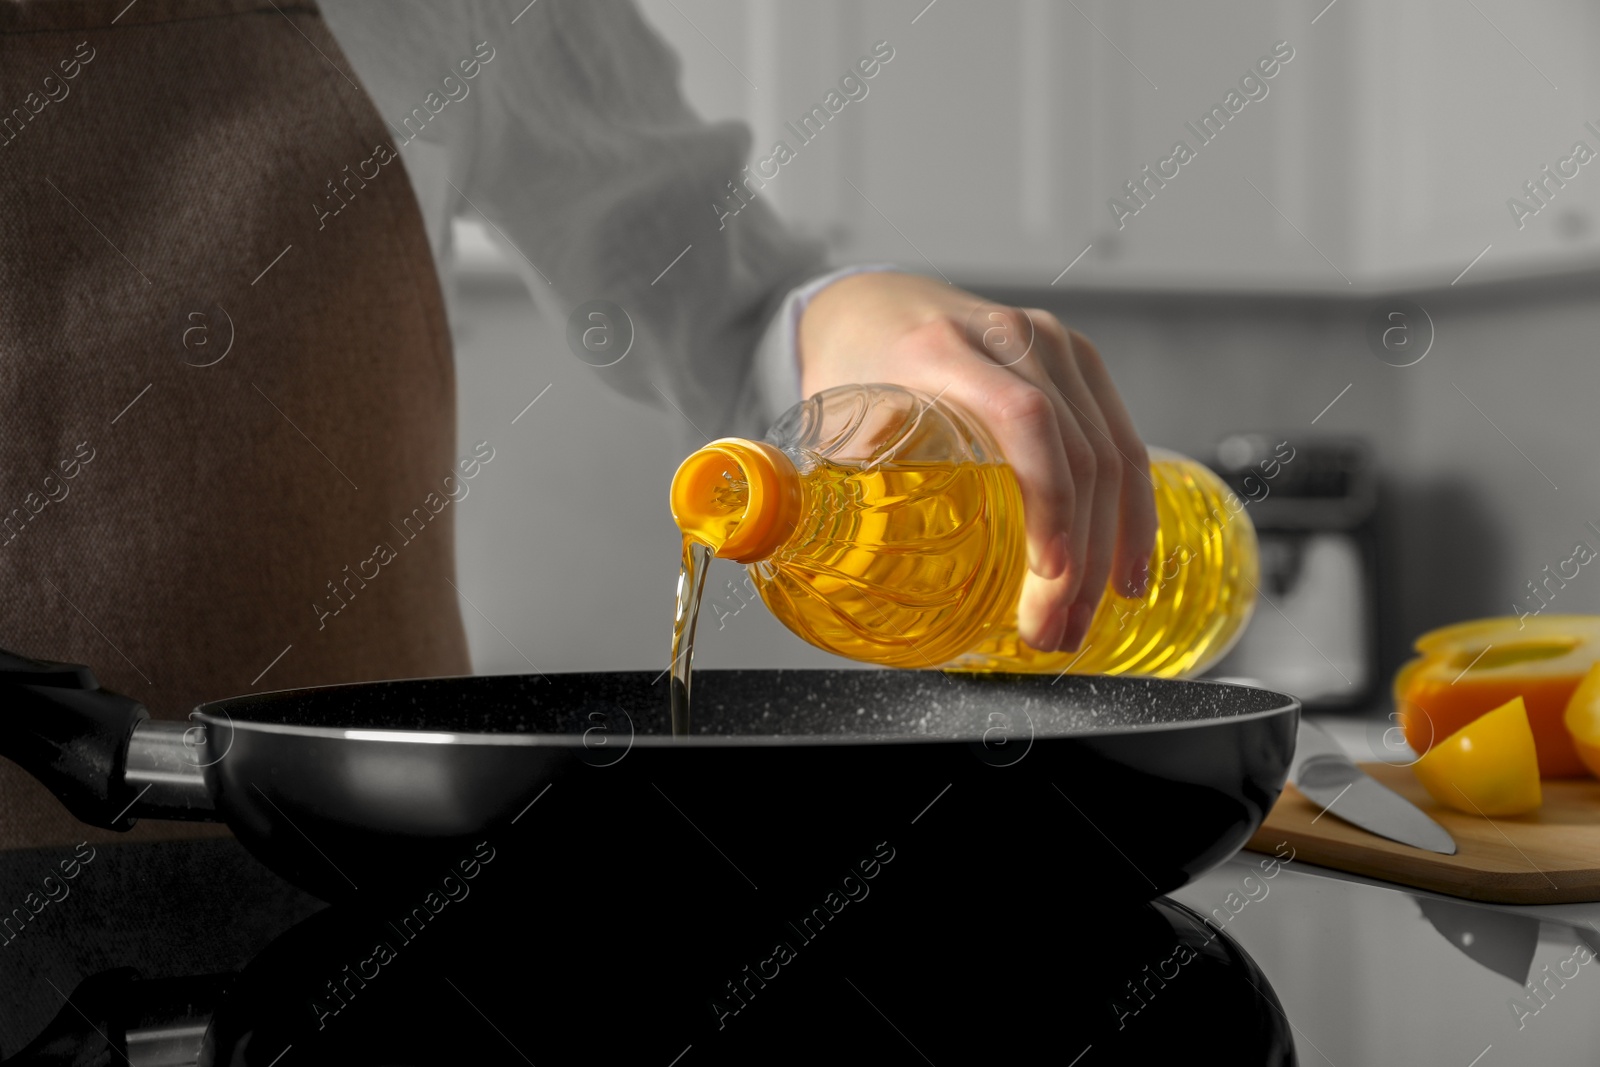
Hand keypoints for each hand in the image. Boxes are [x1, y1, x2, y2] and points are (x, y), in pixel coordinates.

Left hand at [797, 271, 1156, 653]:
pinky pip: (1123, 442)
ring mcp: (1054, 347)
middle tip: (1053, 632)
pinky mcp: (1079, 366)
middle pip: (1077, 449)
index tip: (1047, 572)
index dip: (1047, 499)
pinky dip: (1132, 512)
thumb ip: (827, 477)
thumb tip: (802, 556)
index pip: (1024, 419)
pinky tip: (1129, 569)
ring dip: (1110, 547)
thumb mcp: (832, 413)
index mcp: (942, 348)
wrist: (875, 302)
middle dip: (1077, 555)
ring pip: (1112, 451)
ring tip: (1085, 620)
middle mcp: (1011, 338)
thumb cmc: (854, 364)